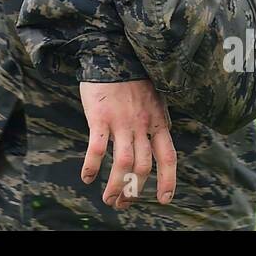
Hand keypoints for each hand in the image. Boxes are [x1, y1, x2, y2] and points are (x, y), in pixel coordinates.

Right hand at [80, 80, 176, 208]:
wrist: (112, 51)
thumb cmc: (133, 73)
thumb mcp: (155, 96)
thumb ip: (156, 118)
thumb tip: (162, 135)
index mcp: (158, 121)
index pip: (168, 157)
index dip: (168, 181)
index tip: (163, 199)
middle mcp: (142, 125)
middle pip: (143, 167)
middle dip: (135, 191)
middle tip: (123, 204)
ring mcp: (121, 122)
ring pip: (123, 164)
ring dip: (116, 187)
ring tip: (109, 199)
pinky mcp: (100, 117)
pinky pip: (97, 149)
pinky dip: (92, 167)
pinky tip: (87, 178)